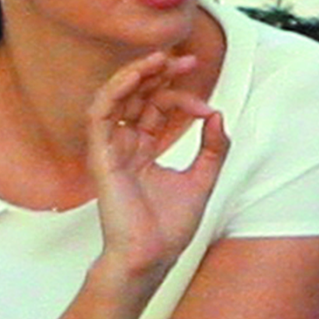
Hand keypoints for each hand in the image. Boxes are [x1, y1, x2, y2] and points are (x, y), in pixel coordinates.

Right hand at [86, 52, 229, 284]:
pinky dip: (115, 91)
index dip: (181, 98)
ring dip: (136, 74)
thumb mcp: (202, 180)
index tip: (206, 107)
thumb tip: (218, 115)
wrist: (151, 258)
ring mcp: (111, 149)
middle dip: (160, 74)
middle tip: (185, 61)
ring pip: (116, 98)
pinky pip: (100, 114)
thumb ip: (213, 148)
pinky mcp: (101, 156)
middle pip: (137, 96)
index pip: (157, 108)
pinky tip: (135, 76)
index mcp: (144, 150)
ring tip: (159, 60)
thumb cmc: (168, 230)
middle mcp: (125, 145)